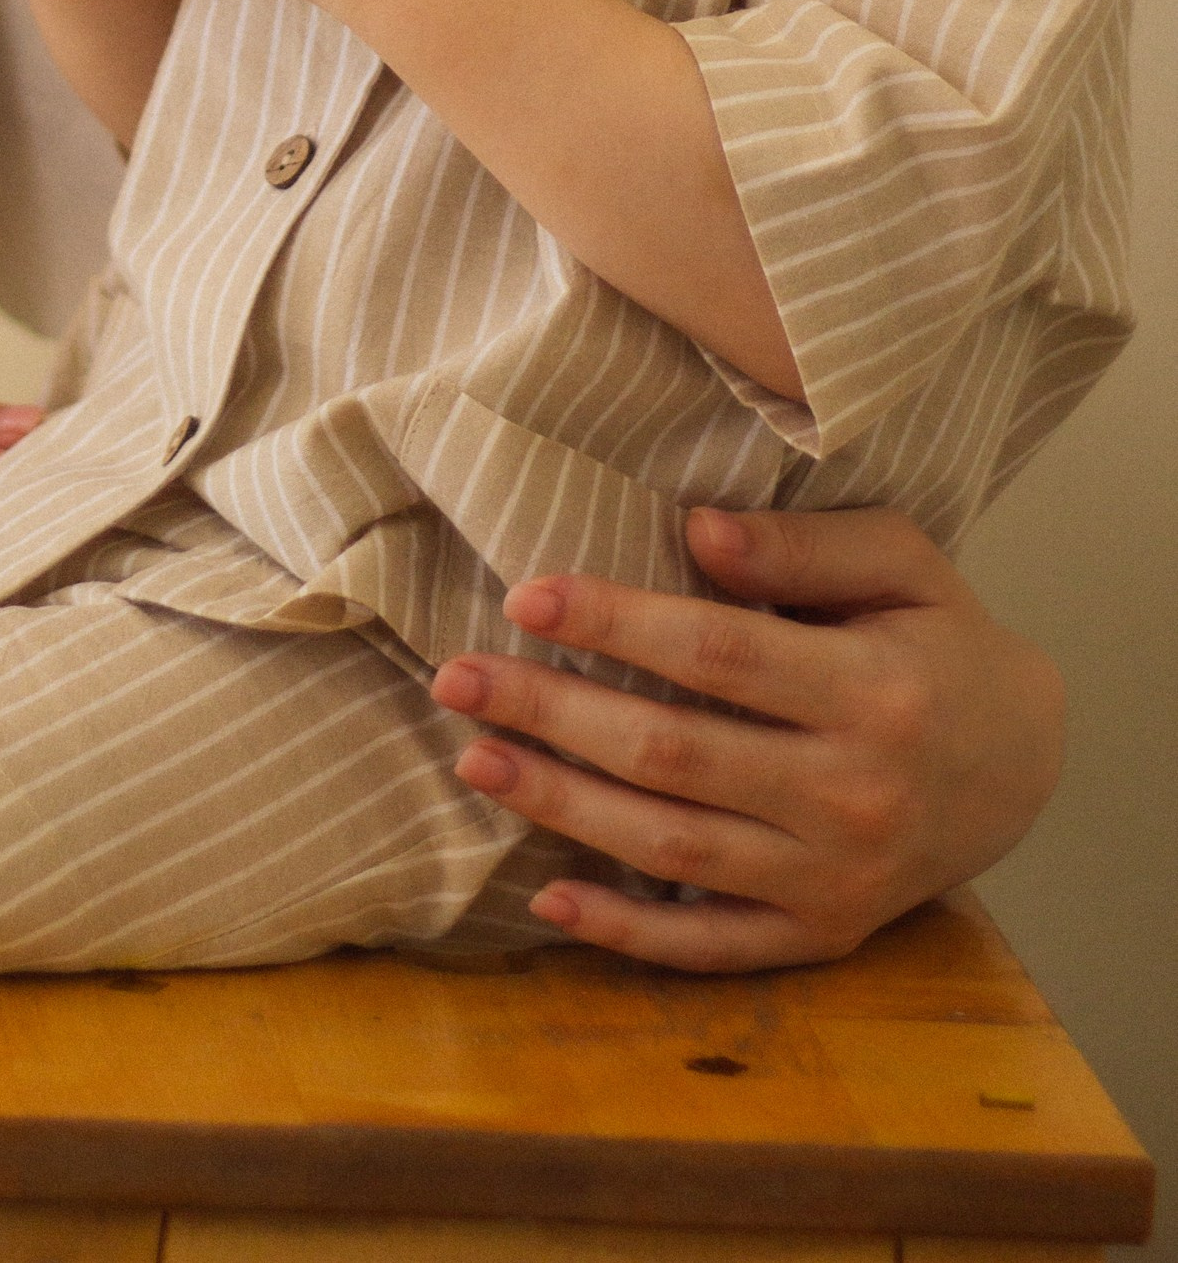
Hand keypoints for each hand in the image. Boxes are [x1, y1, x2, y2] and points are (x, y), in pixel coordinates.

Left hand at [430, 505, 1063, 970]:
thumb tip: (696, 531)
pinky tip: (549, 897)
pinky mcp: (824, 936)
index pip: (718, 656)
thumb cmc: (939, 639)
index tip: (528, 595)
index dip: (616, 624)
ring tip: (473, 761)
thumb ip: (801, 545)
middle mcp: (855, 797)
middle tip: (457, 677)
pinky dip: (627, 934)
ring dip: (563, 809)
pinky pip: (712, 947)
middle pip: (676, 756)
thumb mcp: (903, 561)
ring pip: (675, 851)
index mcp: (875, 692)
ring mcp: (838, 881)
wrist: (1020, 763)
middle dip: (554, 714)